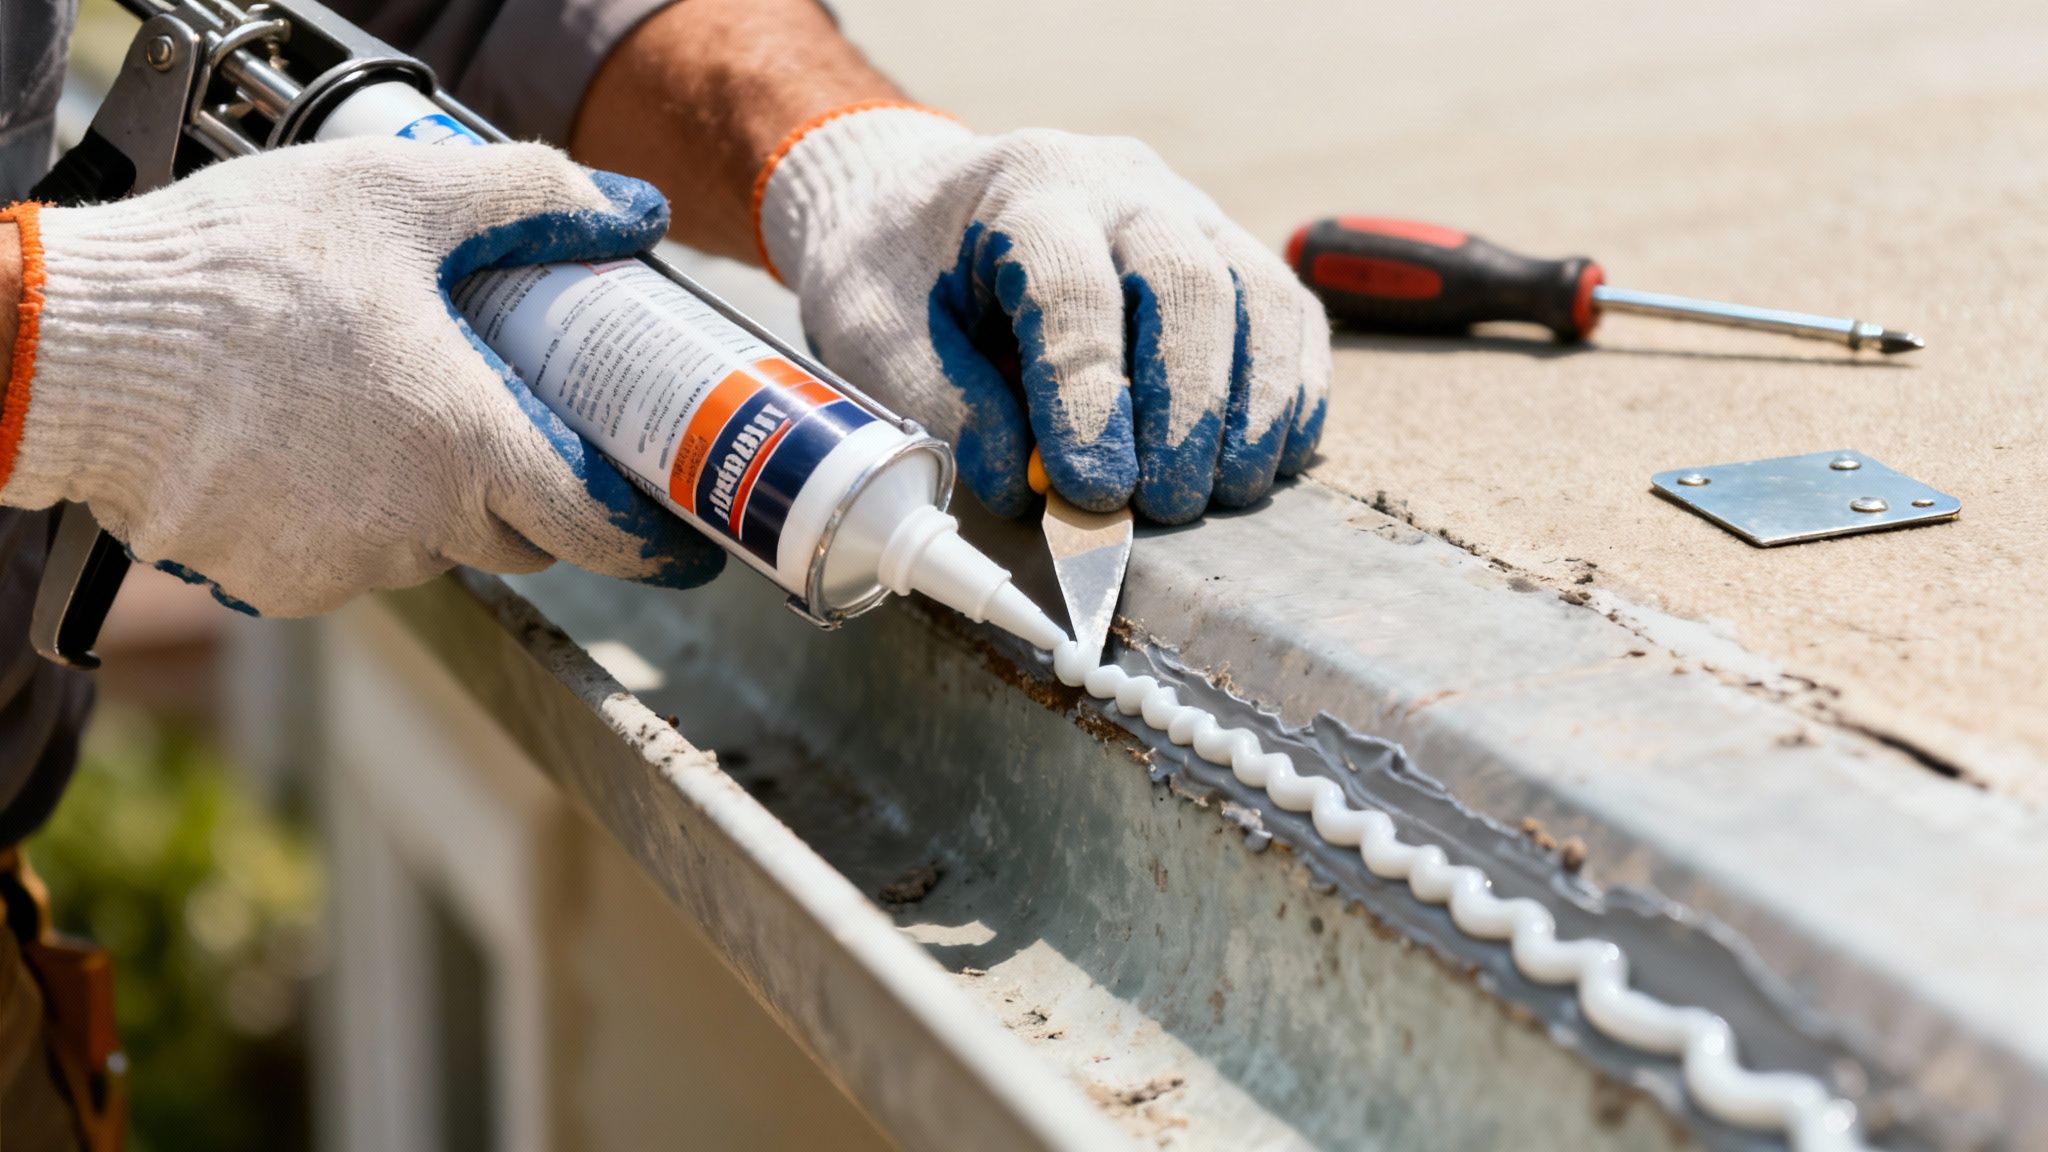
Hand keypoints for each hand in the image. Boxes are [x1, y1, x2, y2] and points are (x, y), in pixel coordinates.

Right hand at [0, 138, 721, 615]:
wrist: (77, 348)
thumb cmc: (239, 270)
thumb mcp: (399, 197)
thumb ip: (528, 201)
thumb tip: (630, 214)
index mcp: (468, 448)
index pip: (596, 527)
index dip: (645, 537)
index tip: (674, 540)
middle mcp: (416, 528)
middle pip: (517, 533)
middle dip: (526, 486)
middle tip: (504, 417)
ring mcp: (343, 565)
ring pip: (431, 547)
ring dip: (431, 498)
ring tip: (382, 410)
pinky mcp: (275, 584)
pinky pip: (349, 560)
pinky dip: (350, 516)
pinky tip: (311, 449)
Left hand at [755, 103, 1329, 522]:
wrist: (928, 213)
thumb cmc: (902, 279)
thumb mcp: (881, 338)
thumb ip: (951, 407)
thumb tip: (1029, 489)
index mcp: (1028, 192)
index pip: (1075, 290)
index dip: (1090, 398)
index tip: (1090, 491)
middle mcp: (1126, 188)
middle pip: (1191, 286)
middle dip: (1186, 413)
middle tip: (1162, 507)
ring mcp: (1194, 213)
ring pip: (1262, 299)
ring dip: (1251, 413)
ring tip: (1219, 496)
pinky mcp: (1233, 255)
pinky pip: (1291, 320)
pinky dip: (1287, 398)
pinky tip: (1260, 463)